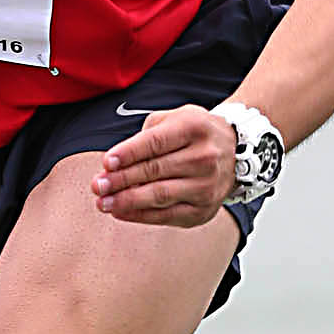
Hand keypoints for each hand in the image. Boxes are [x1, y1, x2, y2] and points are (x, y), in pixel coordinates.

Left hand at [91, 106, 234, 228]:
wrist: (237, 152)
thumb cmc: (196, 133)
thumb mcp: (175, 118)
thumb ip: (145, 135)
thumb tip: (115, 163)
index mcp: (194, 128)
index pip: (156, 143)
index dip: (128, 154)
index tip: (106, 163)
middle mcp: (204, 157)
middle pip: (154, 171)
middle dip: (120, 180)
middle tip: (97, 185)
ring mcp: (206, 186)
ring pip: (159, 195)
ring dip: (126, 201)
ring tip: (103, 202)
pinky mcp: (203, 210)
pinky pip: (166, 216)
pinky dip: (140, 215)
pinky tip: (120, 212)